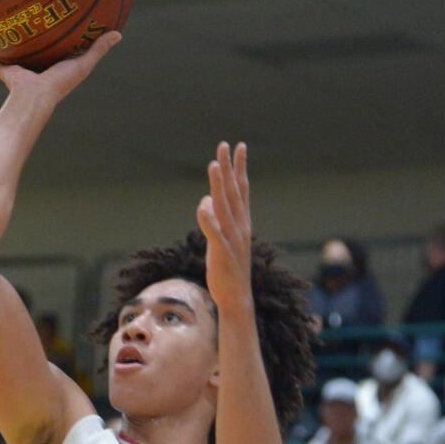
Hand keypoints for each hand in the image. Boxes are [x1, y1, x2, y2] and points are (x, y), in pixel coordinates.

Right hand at [0, 31, 120, 108]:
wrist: (35, 98)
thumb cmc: (60, 83)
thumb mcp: (83, 63)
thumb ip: (98, 49)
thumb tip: (119, 33)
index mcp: (55, 67)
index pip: (59, 49)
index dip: (60, 36)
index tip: (61, 20)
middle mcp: (37, 69)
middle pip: (35, 50)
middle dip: (32, 37)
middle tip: (31, 17)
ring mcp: (21, 72)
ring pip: (13, 55)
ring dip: (8, 44)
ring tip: (2, 26)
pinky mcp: (7, 74)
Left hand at [196, 140, 253, 311]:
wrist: (236, 298)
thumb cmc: (227, 269)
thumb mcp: (221, 240)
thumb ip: (216, 220)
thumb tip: (205, 202)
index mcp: (241, 223)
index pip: (241, 189)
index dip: (239, 168)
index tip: (239, 146)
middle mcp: (240, 227)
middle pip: (233, 192)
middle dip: (228, 168)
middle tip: (224, 145)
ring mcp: (232, 240)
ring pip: (224, 208)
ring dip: (218, 186)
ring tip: (213, 165)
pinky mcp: (222, 254)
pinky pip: (214, 234)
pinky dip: (208, 221)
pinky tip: (202, 206)